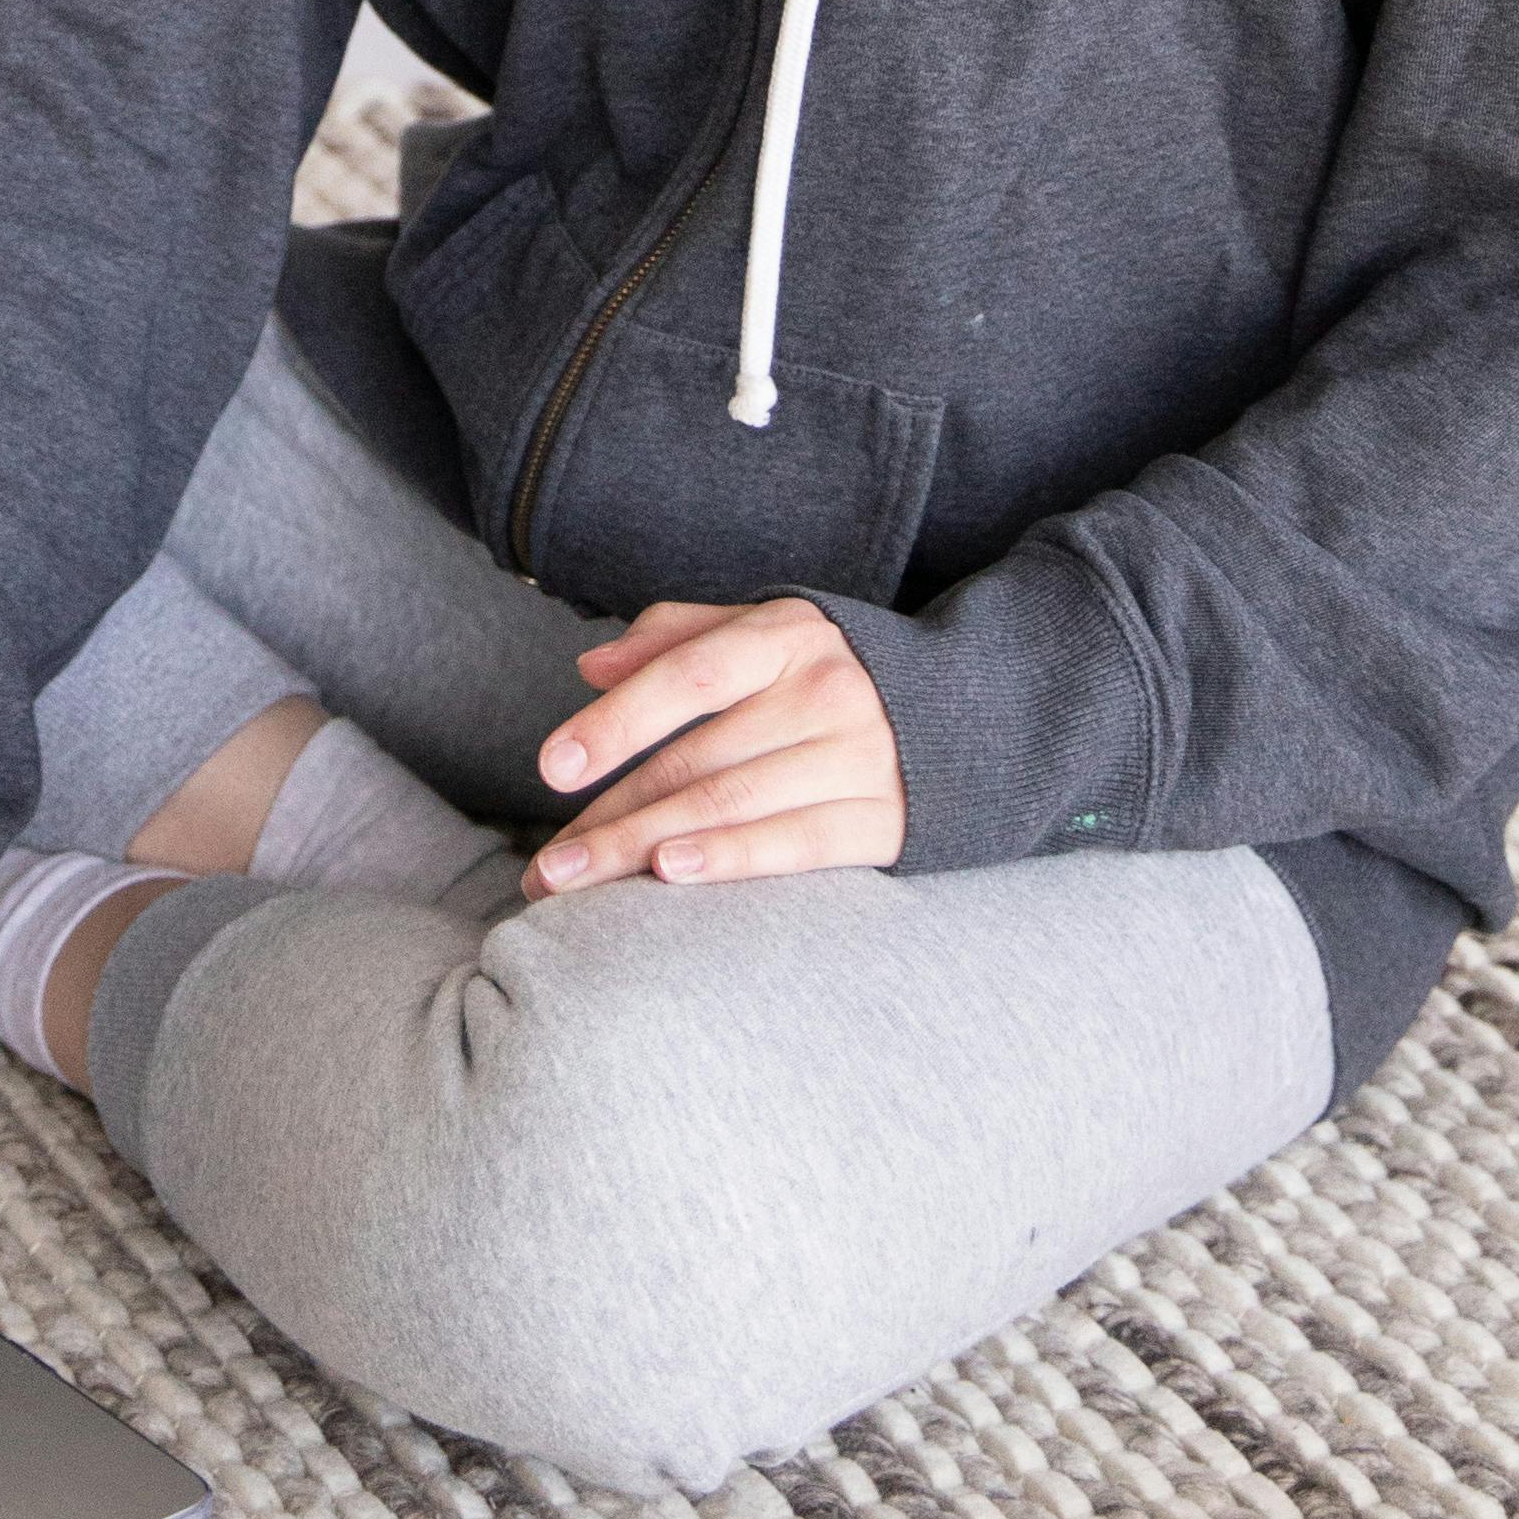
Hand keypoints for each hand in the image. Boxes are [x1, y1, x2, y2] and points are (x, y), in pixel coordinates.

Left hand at [524, 593, 905, 891]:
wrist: (973, 709)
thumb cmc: (835, 671)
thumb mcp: (766, 631)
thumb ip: (675, 638)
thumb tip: (589, 666)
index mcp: (787, 635)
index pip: (689, 674)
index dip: (617, 721)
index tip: (551, 766)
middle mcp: (825, 692)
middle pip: (697, 760)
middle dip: (610, 817)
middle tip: (544, 867)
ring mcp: (859, 757)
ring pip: (731, 806)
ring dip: (643, 851)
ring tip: (575, 887)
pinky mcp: (884, 820)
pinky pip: (794, 845)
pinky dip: (730, 860)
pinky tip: (670, 875)